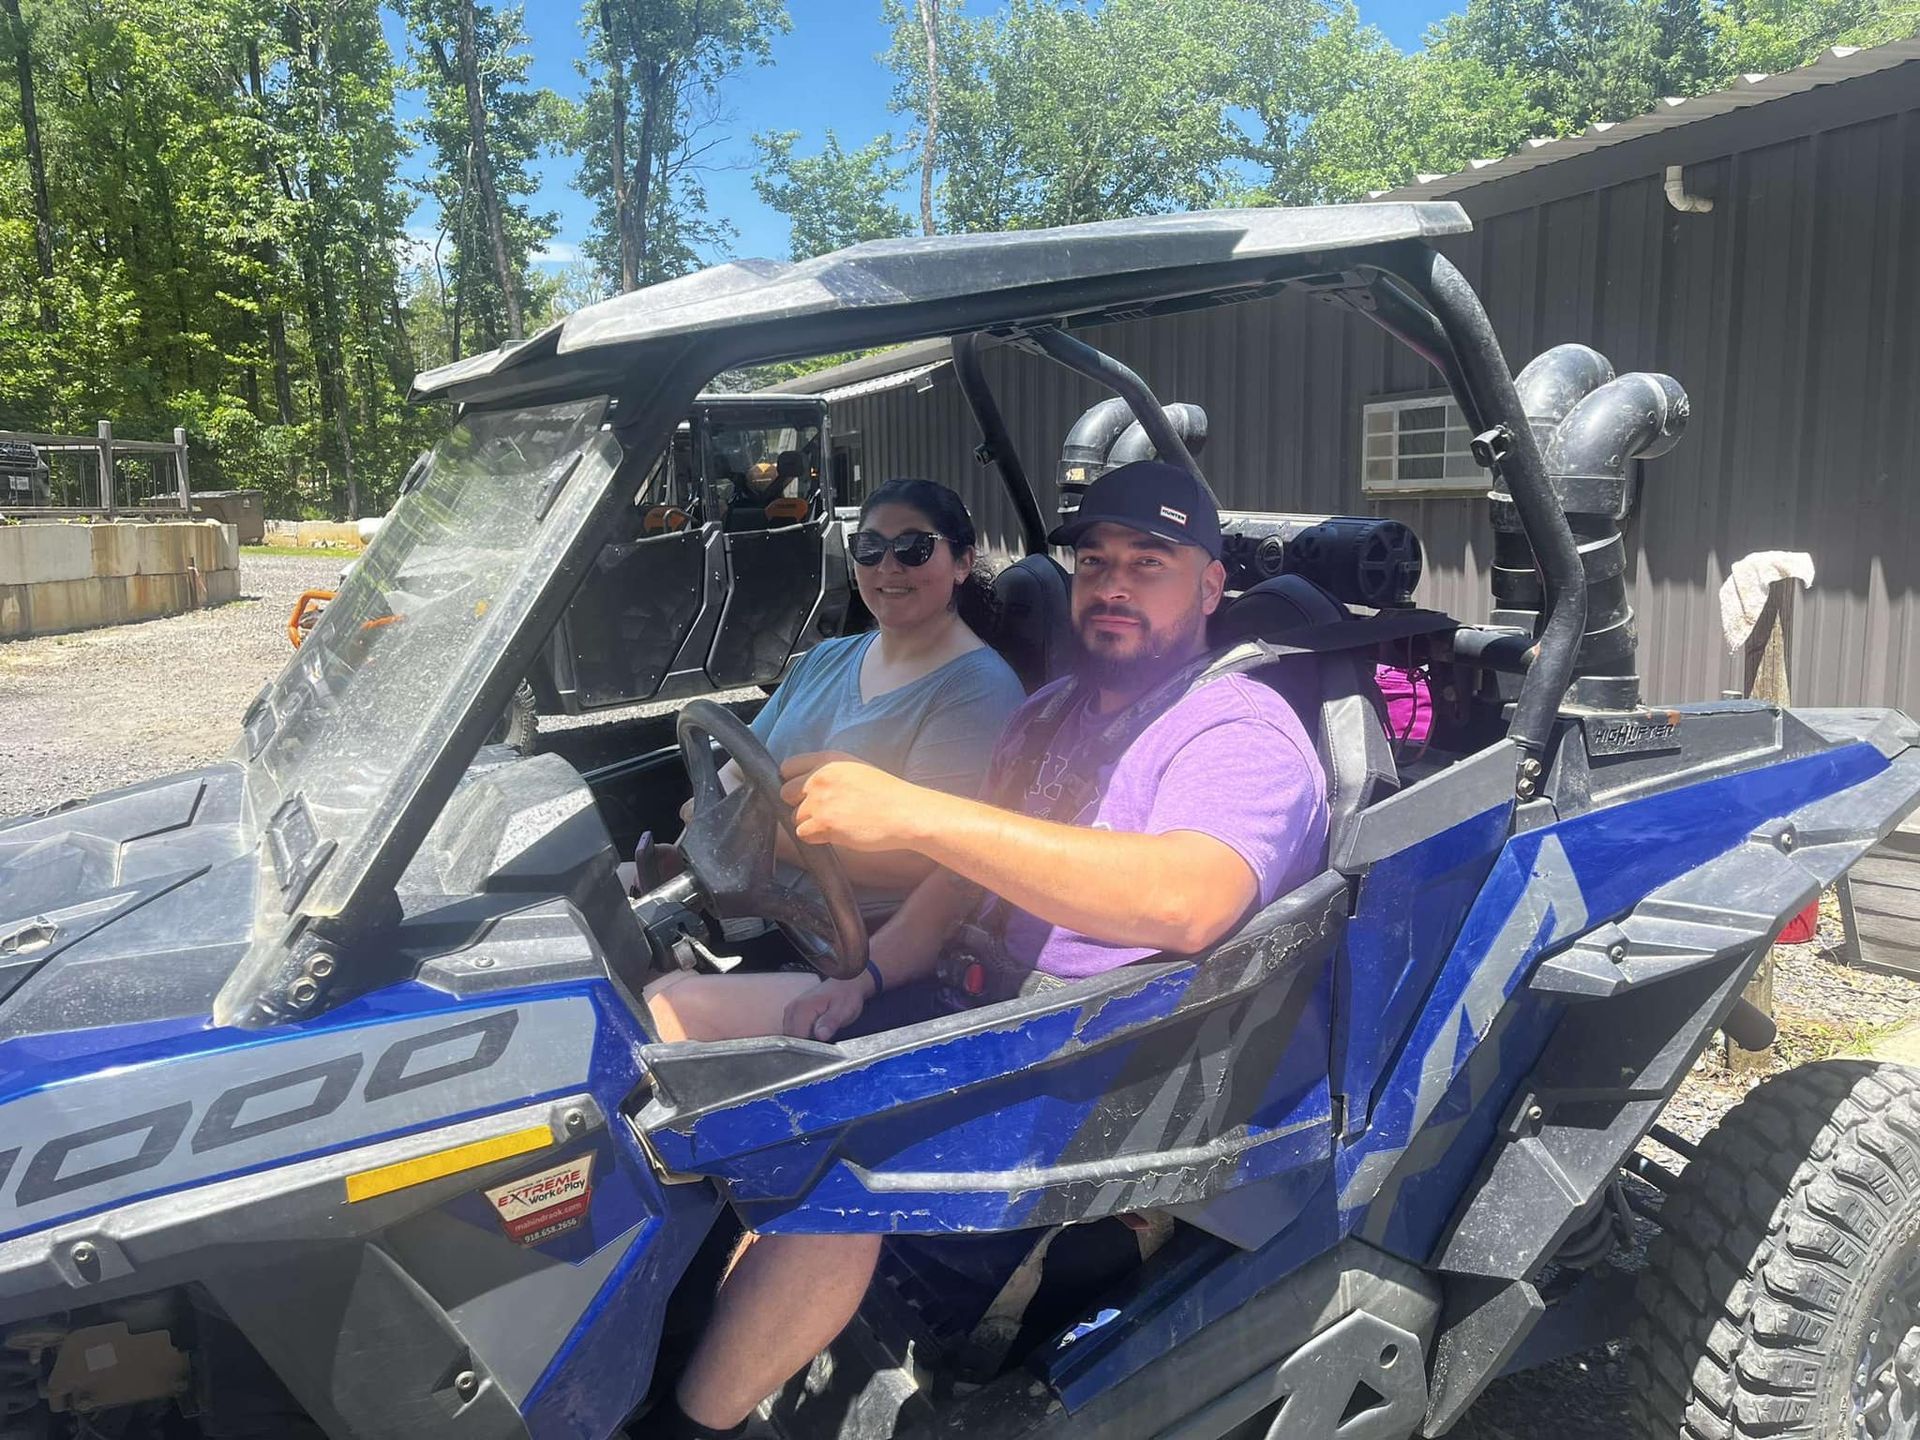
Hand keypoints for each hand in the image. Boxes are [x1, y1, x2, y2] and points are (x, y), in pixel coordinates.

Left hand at [779, 752, 923, 852]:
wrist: (905, 812)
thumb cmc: (886, 793)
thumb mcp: (855, 768)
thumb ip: (829, 773)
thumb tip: (806, 785)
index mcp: (827, 760)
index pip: (787, 767)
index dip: (792, 781)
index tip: (802, 792)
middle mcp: (819, 777)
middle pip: (785, 794)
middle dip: (798, 804)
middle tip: (821, 811)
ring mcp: (820, 801)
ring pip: (794, 817)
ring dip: (810, 824)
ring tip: (835, 824)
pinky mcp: (824, 824)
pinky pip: (803, 835)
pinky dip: (817, 838)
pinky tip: (837, 833)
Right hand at [783, 976, 869, 1041]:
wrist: (846, 983)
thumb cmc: (846, 995)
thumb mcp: (843, 1011)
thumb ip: (830, 1023)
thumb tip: (820, 1035)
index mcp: (802, 1008)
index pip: (795, 1038)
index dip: (806, 1049)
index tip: (819, 1051)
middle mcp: (793, 1009)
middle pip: (790, 1039)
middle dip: (803, 1046)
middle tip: (821, 1044)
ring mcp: (791, 1010)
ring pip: (789, 1036)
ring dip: (802, 1041)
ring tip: (819, 1037)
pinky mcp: (793, 1013)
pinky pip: (792, 1031)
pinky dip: (801, 1036)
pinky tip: (814, 1034)